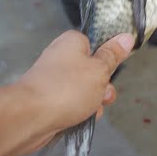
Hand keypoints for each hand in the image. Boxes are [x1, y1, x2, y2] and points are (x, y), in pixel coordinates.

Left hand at [18, 30, 134, 132]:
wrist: (30, 117)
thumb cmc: (66, 88)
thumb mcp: (99, 69)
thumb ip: (113, 55)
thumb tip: (126, 37)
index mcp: (73, 42)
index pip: (97, 44)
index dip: (108, 58)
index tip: (114, 68)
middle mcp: (61, 57)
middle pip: (93, 70)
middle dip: (102, 86)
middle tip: (103, 93)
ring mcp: (54, 79)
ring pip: (85, 90)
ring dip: (93, 101)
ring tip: (90, 109)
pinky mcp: (49, 99)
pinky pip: (72, 103)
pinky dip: (79, 111)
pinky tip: (80, 118)